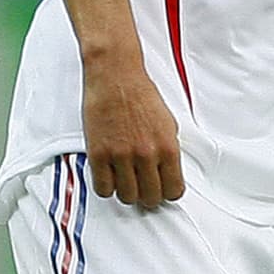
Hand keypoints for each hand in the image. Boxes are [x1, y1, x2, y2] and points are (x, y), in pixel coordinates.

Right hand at [82, 63, 184, 208]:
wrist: (114, 74)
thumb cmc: (139, 93)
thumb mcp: (167, 122)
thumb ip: (168, 150)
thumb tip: (167, 172)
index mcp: (167, 147)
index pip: (174, 191)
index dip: (168, 192)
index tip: (162, 189)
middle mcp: (146, 154)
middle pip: (151, 198)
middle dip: (148, 195)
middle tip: (143, 186)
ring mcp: (121, 155)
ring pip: (127, 197)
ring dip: (127, 191)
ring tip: (125, 179)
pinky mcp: (98, 154)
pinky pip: (103, 188)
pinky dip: (106, 186)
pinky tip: (109, 175)